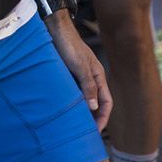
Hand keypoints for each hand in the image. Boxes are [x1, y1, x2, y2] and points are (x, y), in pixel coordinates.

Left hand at [47, 16, 112, 130]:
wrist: (54, 28)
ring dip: (82, 111)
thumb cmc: (69, 45)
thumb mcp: (80, 67)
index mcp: (98, 75)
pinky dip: (72, 102)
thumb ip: (88, 86)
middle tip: (85, 133)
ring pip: (84, 98)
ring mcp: (80, 76)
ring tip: (75, 125)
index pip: (107, 102)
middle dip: (93, 118)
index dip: (103, 117)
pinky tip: (65, 109)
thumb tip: (94, 107)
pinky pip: (73, 92)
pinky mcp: (68, 74)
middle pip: (96, 102)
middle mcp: (91, 77)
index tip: (96, 131)